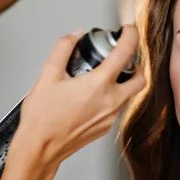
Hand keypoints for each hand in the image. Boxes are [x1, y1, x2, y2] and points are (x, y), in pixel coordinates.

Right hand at [16, 25, 145, 165]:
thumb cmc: (42, 119)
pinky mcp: (105, 129)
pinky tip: (92, 96)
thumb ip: (63, 49)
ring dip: (123, 82)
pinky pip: (117, 108)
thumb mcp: (47, 75)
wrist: (39, 149)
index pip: (125, 53)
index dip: (130, 36)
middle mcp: (110, 102)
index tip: (128, 30)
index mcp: (98, 85)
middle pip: (140, 79)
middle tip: (121, 57)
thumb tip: (74, 36)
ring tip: (101, 76)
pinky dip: (112, 97)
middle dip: (136, 65)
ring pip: (129, 95)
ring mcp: (110, 118)